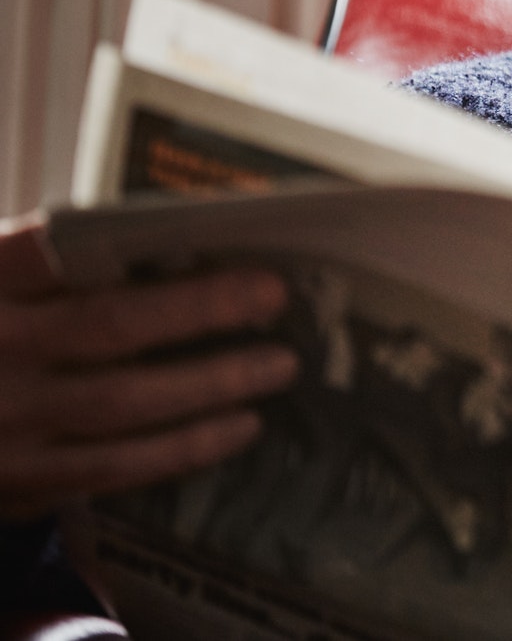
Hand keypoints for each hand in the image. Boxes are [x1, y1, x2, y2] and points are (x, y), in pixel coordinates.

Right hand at [0, 216, 297, 519]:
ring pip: (122, 405)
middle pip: (107, 326)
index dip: (136, 240)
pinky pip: (112, 468)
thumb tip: (168, 240)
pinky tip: (234, 428)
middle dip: (201, 310)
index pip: (58, 252)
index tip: (219, 234)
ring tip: (276, 366)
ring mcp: (4, 429)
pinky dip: (182, 449)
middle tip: (275, 299)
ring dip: (211, 386)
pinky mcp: (19, 485)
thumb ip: (56, 268)